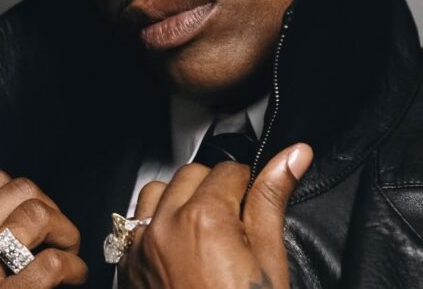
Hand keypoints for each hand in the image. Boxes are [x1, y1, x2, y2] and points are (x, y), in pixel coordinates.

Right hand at [0, 169, 87, 288]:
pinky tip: (71, 274)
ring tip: (66, 250)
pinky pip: (51, 263)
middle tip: (55, 232)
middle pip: (20, 190)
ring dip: (64, 230)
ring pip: (37, 215)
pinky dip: (72, 266)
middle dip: (48, 207)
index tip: (33, 210)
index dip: (22, 194)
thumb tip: (11, 209)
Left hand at [118, 143, 312, 288]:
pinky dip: (157, 222)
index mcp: (204, 218)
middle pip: (193, 174)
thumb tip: (294, 156)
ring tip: (207, 227)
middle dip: (217, 188)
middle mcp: (165, 225)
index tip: (256, 202)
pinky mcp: (129, 266)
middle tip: (236, 220)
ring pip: (159, 192)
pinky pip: (137, 223)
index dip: (250, 186)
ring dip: (181, 198)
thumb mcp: (269, 260)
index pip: (231, 170)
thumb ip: (273, 199)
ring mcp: (142, 247)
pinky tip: (180, 246)